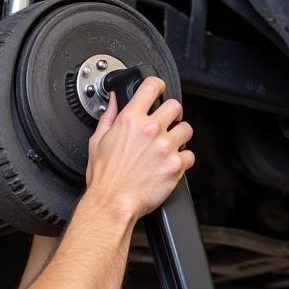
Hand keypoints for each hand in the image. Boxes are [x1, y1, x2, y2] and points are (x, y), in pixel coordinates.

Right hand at [84, 76, 194, 220]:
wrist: (113, 203)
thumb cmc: (105, 178)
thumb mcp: (98, 141)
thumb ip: (109, 117)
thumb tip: (114, 101)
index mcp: (130, 120)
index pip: (151, 87)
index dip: (157, 85)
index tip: (159, 89)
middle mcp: (150, 130)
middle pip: (175, 106)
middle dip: (172, 113)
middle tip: (168, 122)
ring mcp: (165, 147)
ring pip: (187, 129)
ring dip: (180, 135)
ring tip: (171, 144)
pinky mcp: (176, 165)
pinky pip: (190, 155)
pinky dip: (184, 159)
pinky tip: (171, 163)